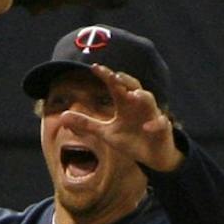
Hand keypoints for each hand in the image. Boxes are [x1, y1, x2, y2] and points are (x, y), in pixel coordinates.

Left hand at [56, 64, 182, 171]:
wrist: (153, 156)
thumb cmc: (130, 140)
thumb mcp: (106, 132)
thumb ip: (86, 123)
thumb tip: (61, 116)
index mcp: (124, 103)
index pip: (115, 85)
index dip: (106, 75)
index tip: (94, 67)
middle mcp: (138, 105)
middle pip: (133, 86)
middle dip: (125, 81)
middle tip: (115, 75)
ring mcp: (151, 115)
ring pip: (149, 100)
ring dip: (143, 97)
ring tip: (134, 95)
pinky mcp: (162, 129)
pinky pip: (161, 124)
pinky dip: (155, 124)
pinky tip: (147, 127)